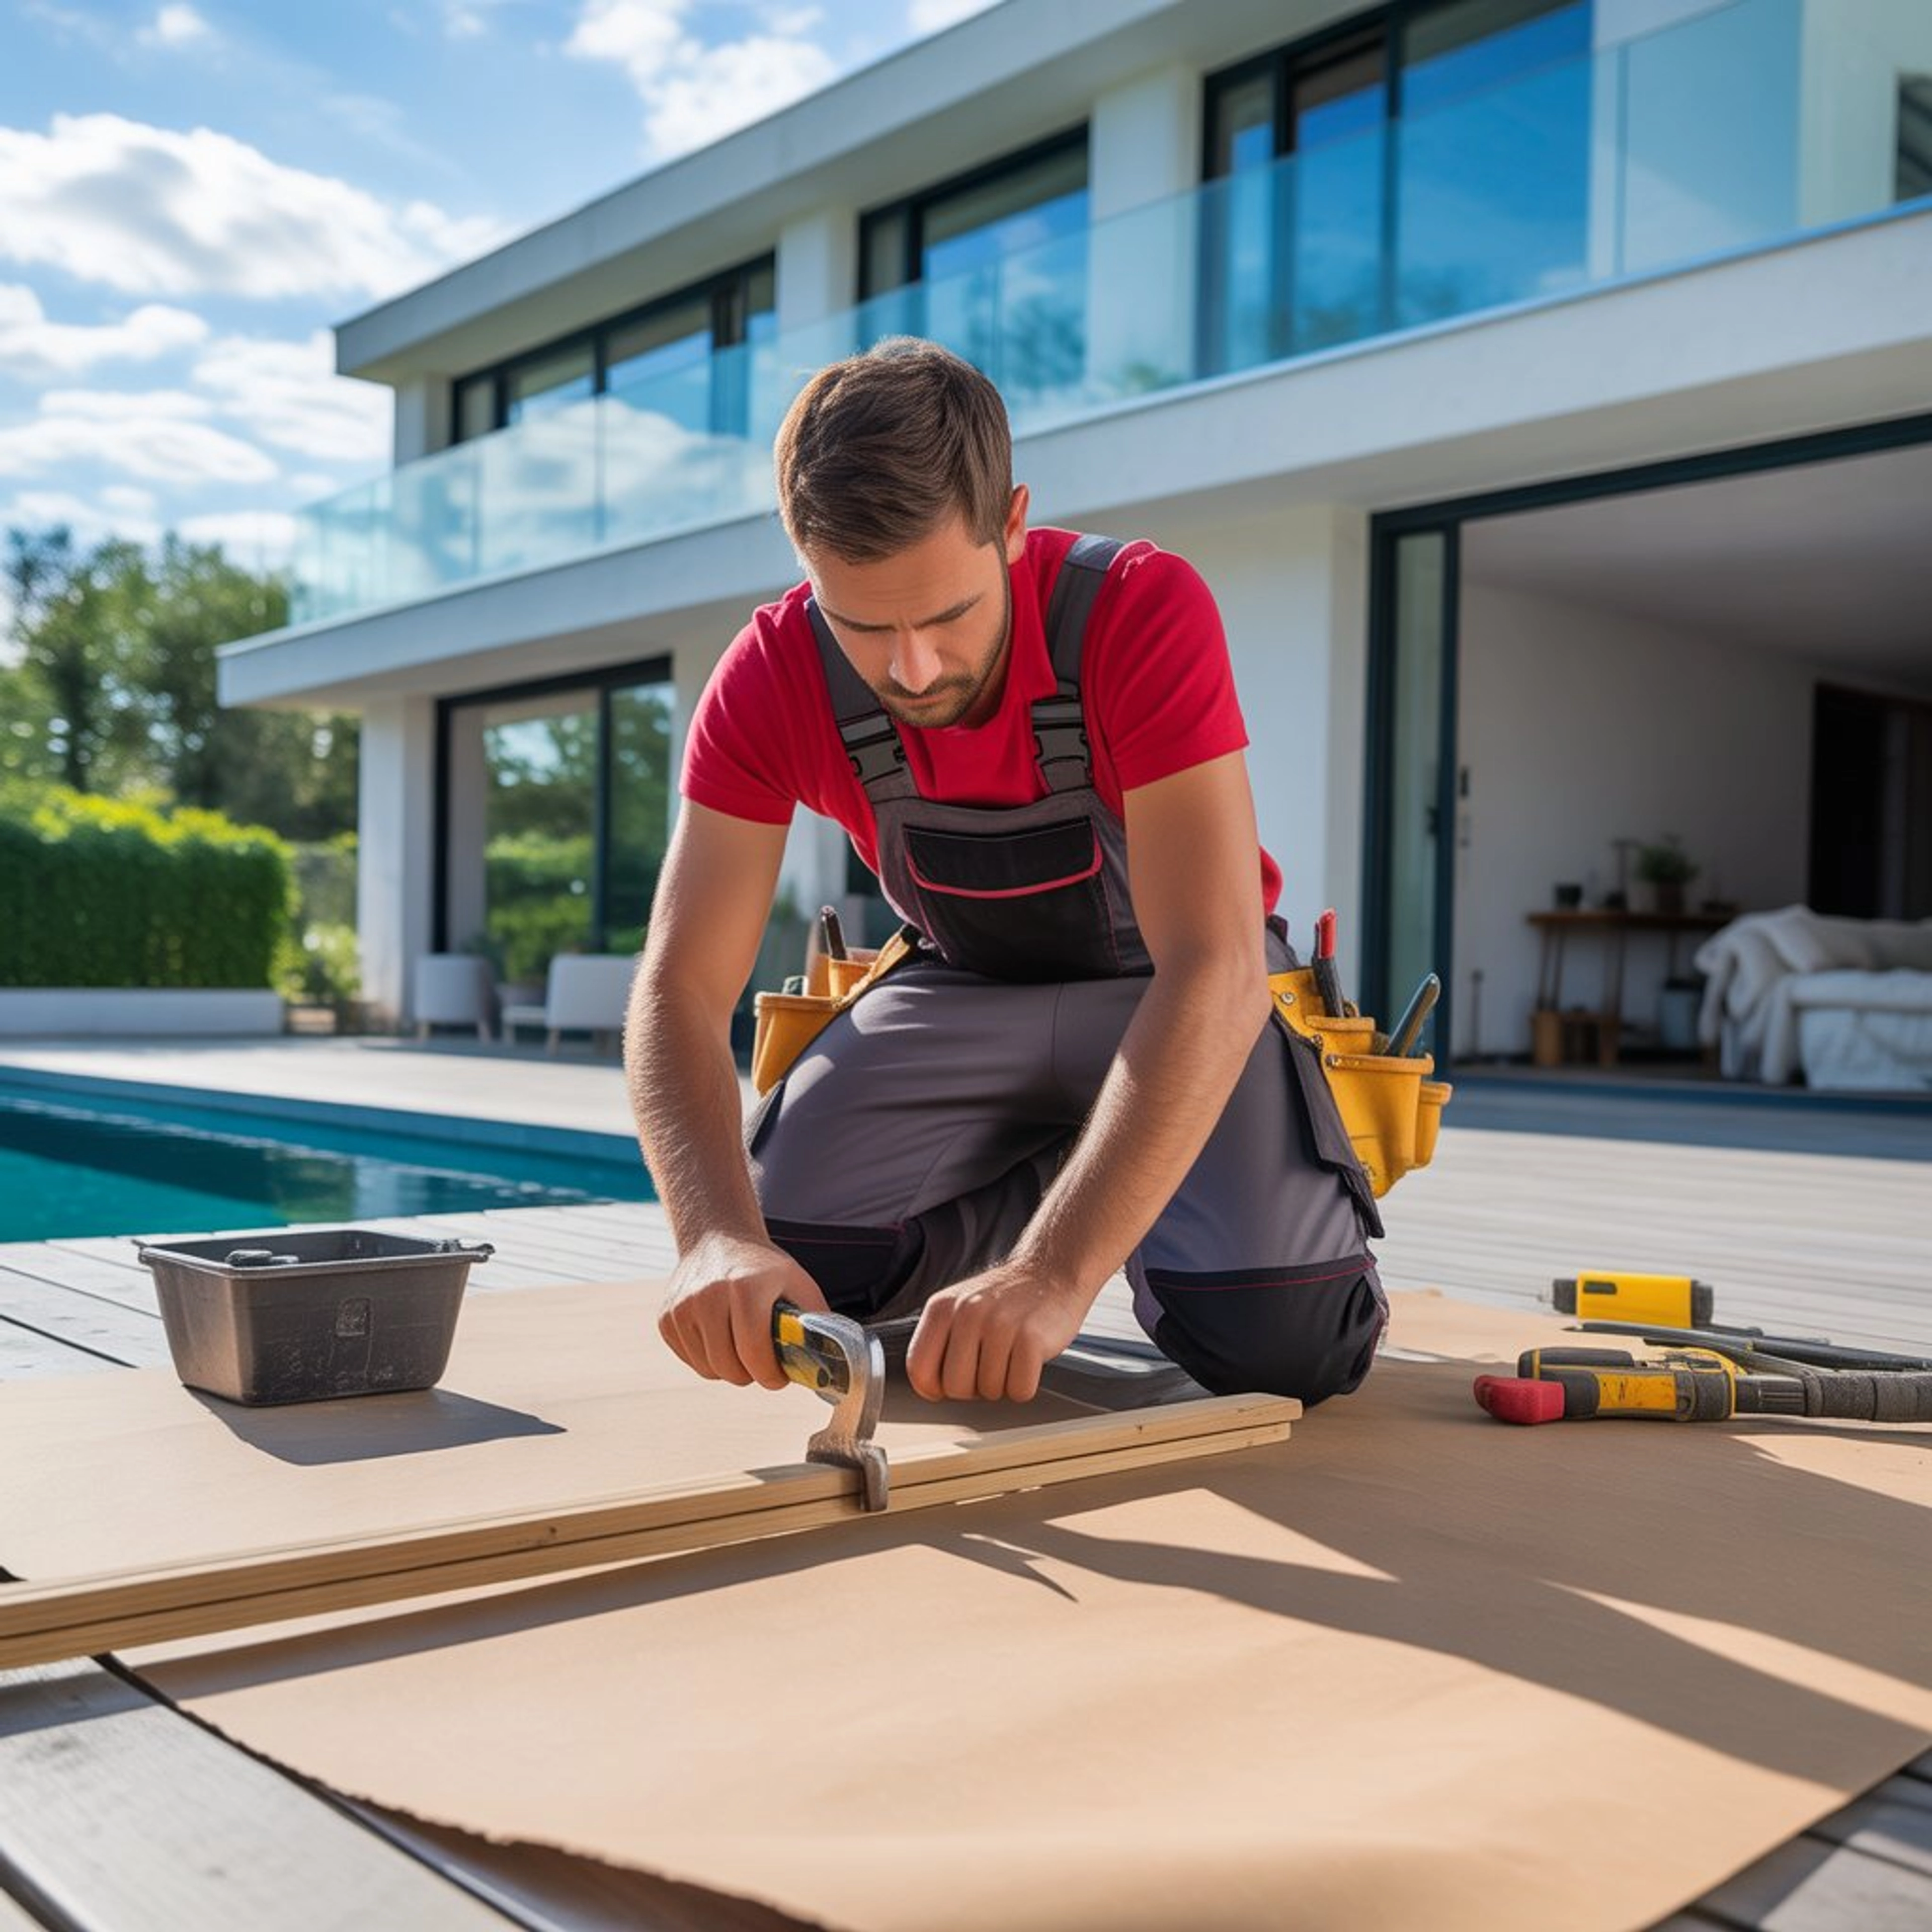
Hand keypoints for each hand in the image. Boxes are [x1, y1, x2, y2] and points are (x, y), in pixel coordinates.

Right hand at [659, 1233, 827, 1389]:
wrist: (717, 1238)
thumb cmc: (762, 1266)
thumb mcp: (797, 1283)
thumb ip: (815, 1321)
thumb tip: (831, 1361)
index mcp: (746, 1287)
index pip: (754, 1353)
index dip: (770, 1376)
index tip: (778, 1377)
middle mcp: (708, 1295)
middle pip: (729, 1367)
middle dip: (751, 1374)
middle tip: (762, 1363)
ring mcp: (682, 1307)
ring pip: (708, 1368)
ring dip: (728, 1368)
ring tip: (741, 1345)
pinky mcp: (666, 1318)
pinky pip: (690, 1360)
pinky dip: (707, 1358)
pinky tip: (720, 1336)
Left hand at [906, 1265, 1093, 1402]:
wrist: (1050, 1272)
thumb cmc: (1004, 1301)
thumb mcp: (959, 1308)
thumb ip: (938, 1342)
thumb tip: (928, 1388)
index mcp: (941, 1308)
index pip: (918, 1369)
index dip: (935, 1387)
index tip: (951, 1381)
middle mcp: (967, 1313)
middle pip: (955, 1388)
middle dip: (974, 1387)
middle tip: (989, 1364)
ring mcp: (999, 1324)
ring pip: (990, 1392)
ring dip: (1003, 1383)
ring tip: (1011, 1354)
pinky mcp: (1031, 1339)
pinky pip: (1020, 1390)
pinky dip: (1026, 1384)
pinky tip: (1028, 1360)